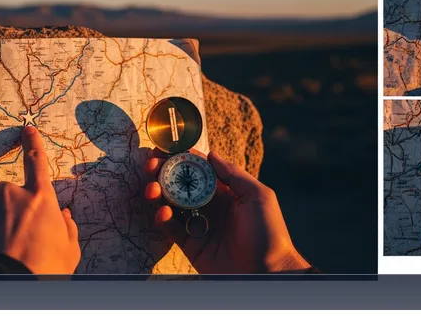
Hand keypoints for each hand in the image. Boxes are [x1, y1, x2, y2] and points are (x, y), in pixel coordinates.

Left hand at [0, 125, 80, 273]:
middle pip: (9, 191)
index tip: (27, 130)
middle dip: (11, 206)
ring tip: (1, 247)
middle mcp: (10, 195)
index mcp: (40, 198)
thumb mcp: (69, 251)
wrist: (6, 284)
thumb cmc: (44, 269)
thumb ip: (67, 228)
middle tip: (18, 233)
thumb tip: (63, 216)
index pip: (37, 162)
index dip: (33, 144)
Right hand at [144, 149, 309, 273]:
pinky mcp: (191, 245)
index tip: (167, 150)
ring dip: (158, 193)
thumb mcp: (258, 196)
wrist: (267, 272)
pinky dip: (163, 219)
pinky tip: (163, 212)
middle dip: (164, 173)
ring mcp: (199, 225)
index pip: (199, 171)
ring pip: (171, 205)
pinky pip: (172, 229)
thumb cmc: (269, 232)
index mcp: (225, 192)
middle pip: (181, 185)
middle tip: (151, 165)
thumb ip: (233, 175)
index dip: (182, 160)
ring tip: (151, 188)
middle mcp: (209, 206)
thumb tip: (210, 155)